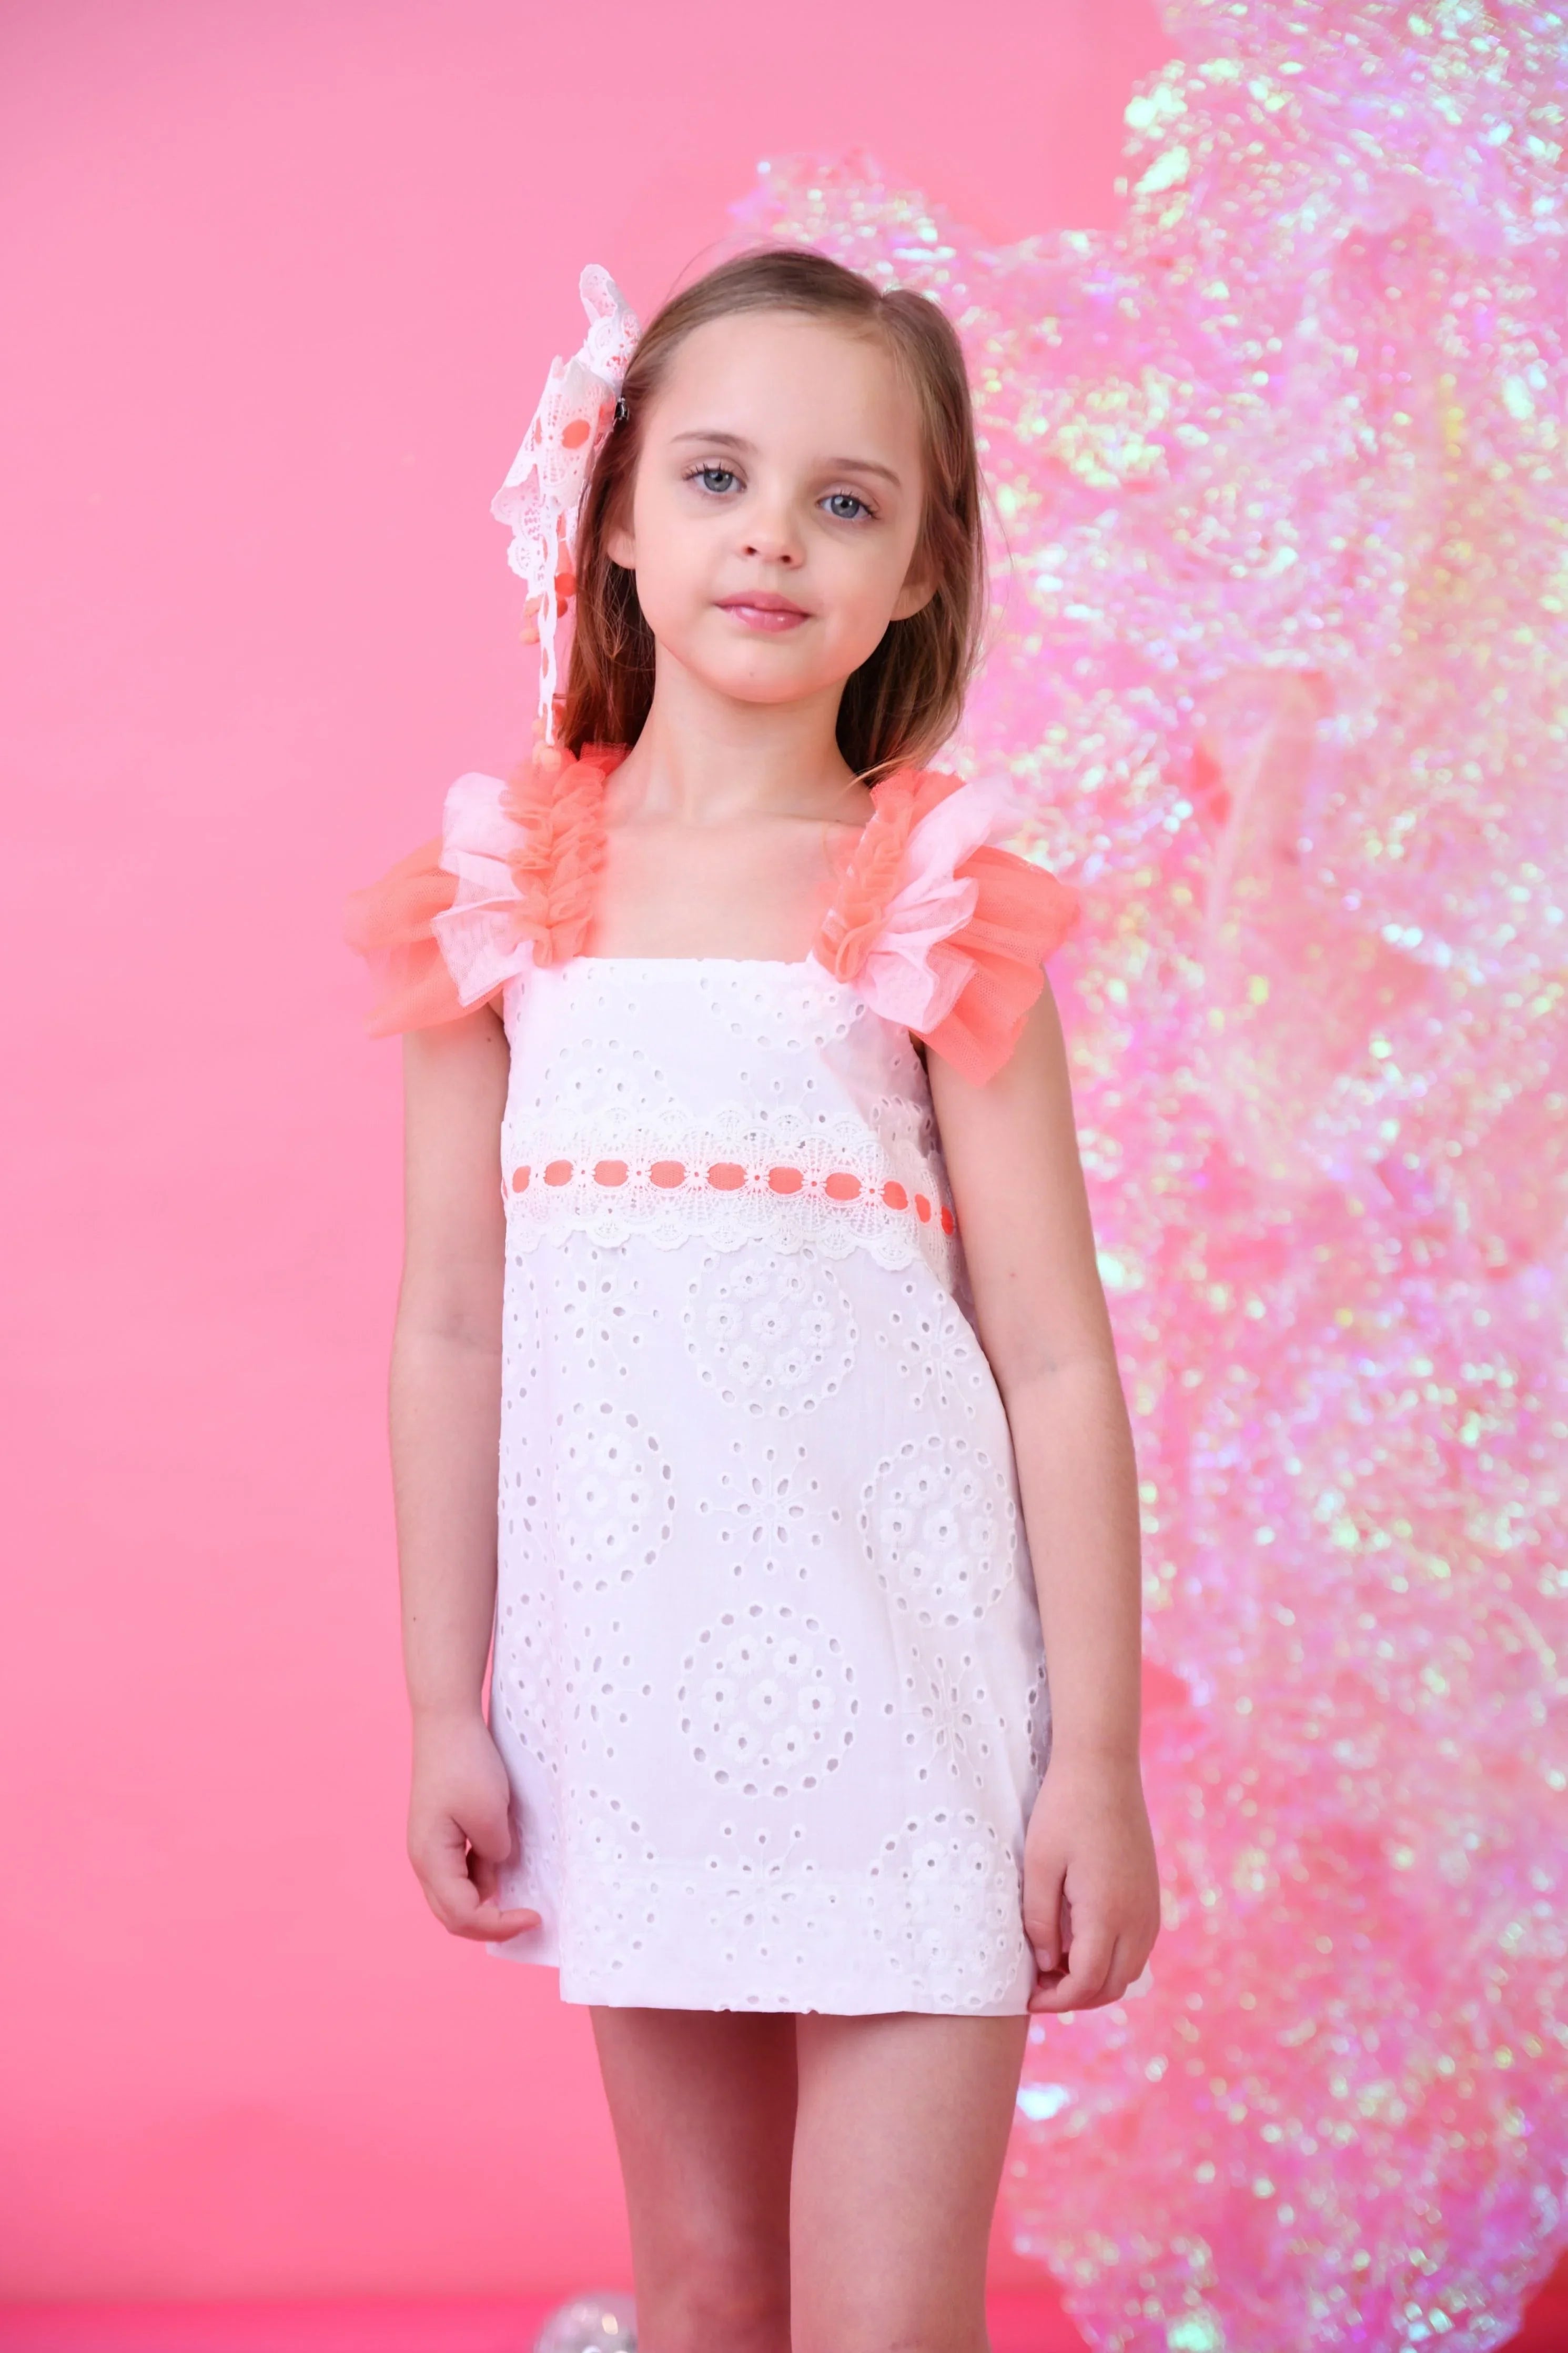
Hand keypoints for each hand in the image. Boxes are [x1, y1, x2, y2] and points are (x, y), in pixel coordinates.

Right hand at [407, 1711, 541, 1940]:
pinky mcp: (440, 1833)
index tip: (535, 1917)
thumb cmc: (466, 1765)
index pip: (463, 1916)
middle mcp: (424, 1860)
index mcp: (431, 1860)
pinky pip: (460, 1871)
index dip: (500, 1926)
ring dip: (486, 1899)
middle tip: (528, 1919)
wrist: (447, 1722)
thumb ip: (496, 1855)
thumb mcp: (491, 1816)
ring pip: (456, 1895)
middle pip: (453, 1915)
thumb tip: (496, 1873)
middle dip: (490, 1924)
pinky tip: (503, 1861)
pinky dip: (482, 1877)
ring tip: (519, 1885)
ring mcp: (430, 1847)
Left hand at [1023, 1752, 1159, 2012]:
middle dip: (1075, 1997)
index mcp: (1108, 1913)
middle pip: (1112, 1987)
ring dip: (1095, 1980)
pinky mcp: (1151, 1895)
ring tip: (1054, 1966)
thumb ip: (1040, 1921)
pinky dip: (1111, 1960)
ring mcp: (1150, 1908)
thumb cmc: (1065, 1810)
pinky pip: (1136, 1947)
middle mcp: (1138, 1918)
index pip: (1086, 1982)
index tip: (1027, 1997)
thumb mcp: (1039, 1866)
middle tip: (1038, 1985)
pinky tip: (1079, 1943)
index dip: (1055, 1999)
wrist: (1104, 1766)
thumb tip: (1047, 1965)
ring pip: (1128, 1971)